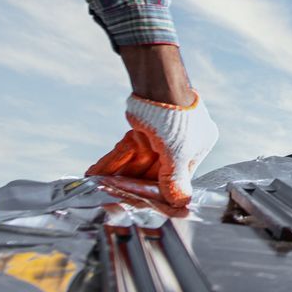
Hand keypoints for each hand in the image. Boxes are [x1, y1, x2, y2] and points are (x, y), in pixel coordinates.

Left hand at [86, 91, 219, 206]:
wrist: (160, 87)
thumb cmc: (177, 121)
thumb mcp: (179, 156)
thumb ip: (176, 181)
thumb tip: (181, 203)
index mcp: (196, 148)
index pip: (177, 177)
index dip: (160, 191)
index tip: (143, 204)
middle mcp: (180, 142)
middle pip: (154, 170)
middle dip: (133, 184)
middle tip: (115, 197)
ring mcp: (159, 135)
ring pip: (136, 161)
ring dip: (118, 174)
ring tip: (99, 186)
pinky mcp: (140, 129)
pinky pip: (125, 150)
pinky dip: (112, 161)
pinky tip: (96, 172)